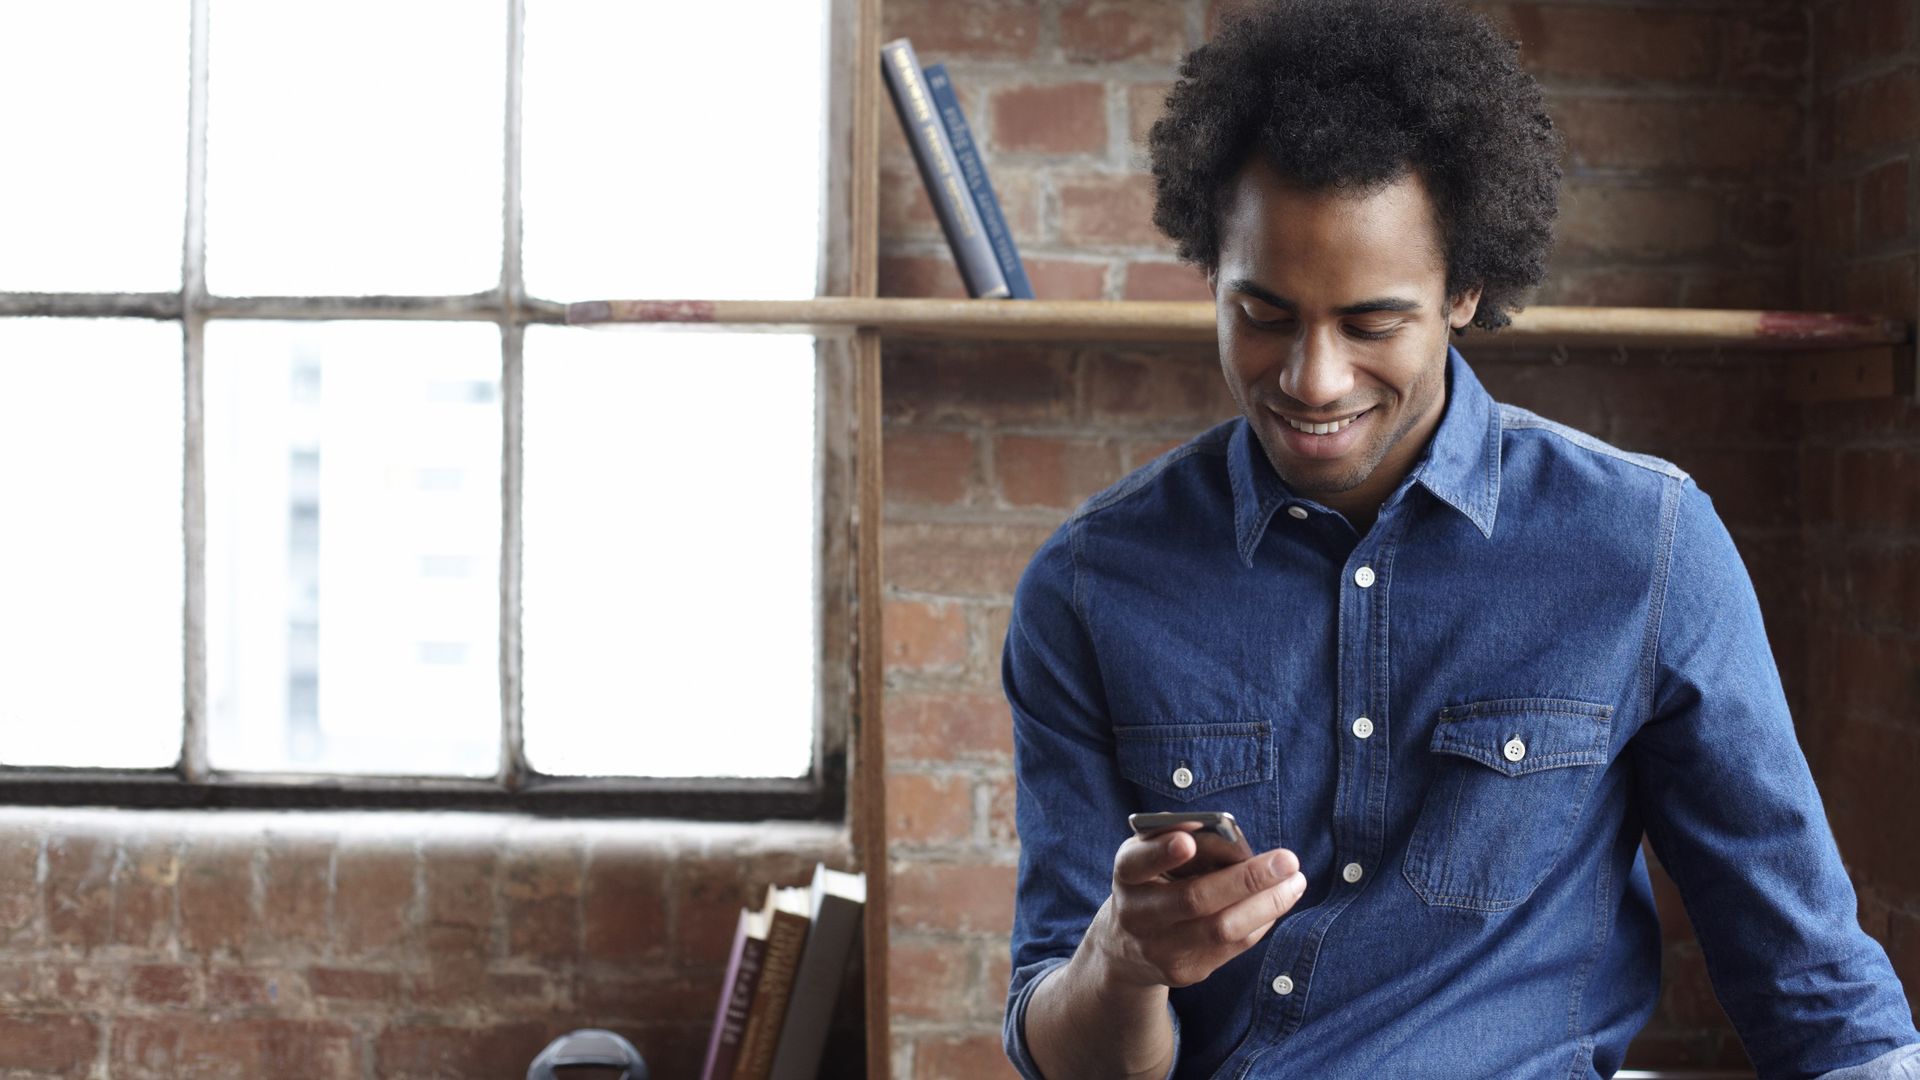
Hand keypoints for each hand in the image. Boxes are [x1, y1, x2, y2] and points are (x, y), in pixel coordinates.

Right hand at [1089, 829, 1306, 989]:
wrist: (1127, 947)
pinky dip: (1261, 920)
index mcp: (1126, 876)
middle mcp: (1137, 915)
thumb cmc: (1151, 883)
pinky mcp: (1184, 972)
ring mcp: (1160, 949)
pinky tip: (1278, 901)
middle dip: (1246, 879)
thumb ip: (1178, 839)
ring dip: (1267, 903)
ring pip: (1222, 929)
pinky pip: (1233, 946)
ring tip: (1296, 881)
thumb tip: (1227, 836)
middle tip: (1287, 859)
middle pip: (1194, 900)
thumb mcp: (1149, 856)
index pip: (1137, 863)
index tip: (1188, 841)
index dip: (1161, 853)